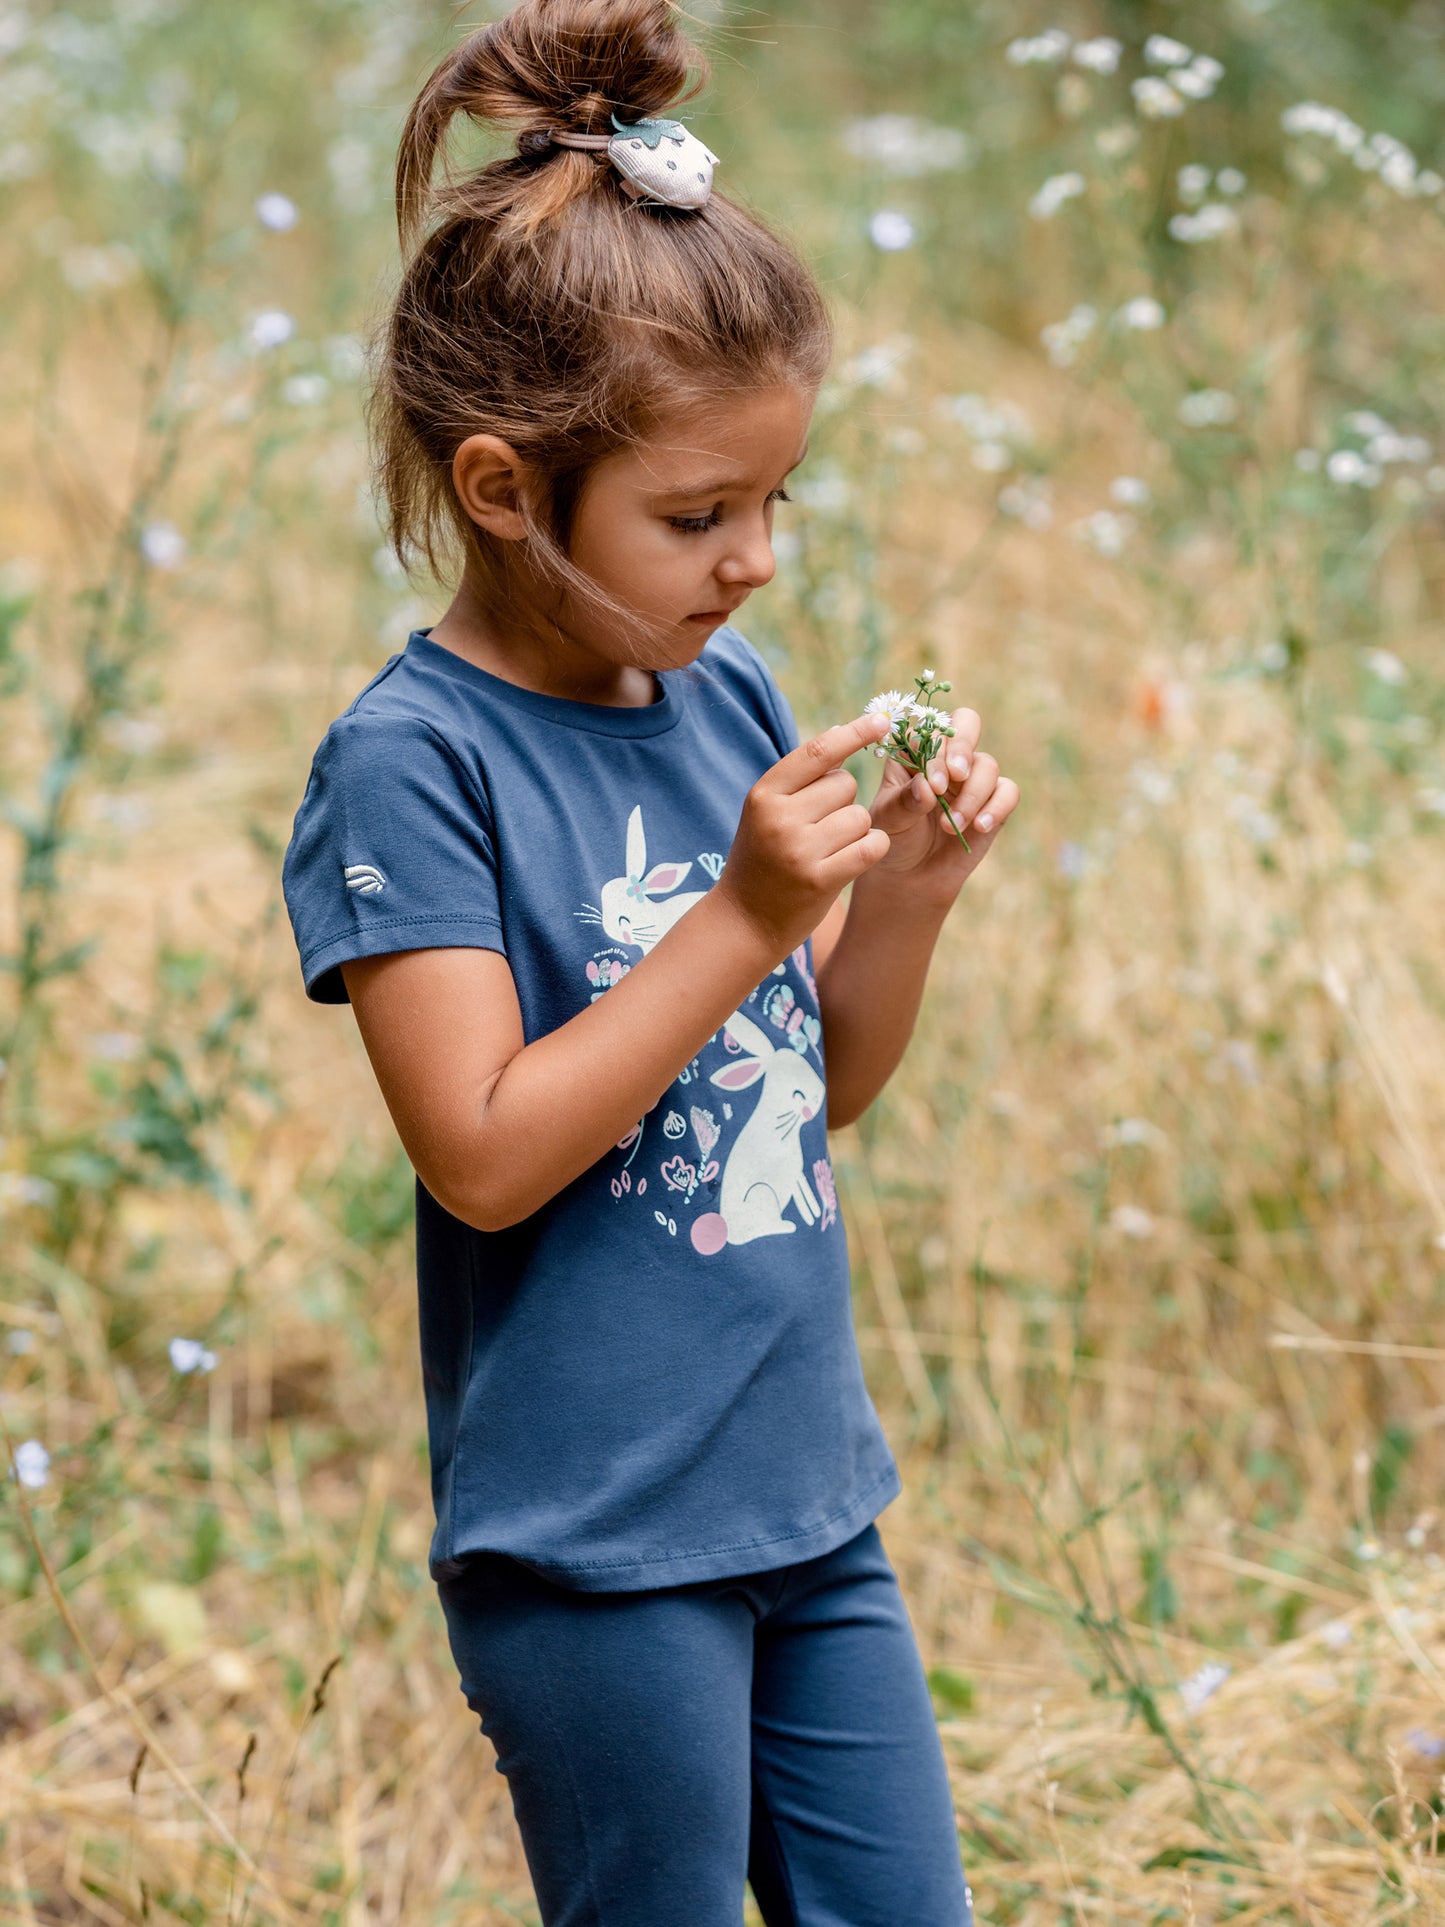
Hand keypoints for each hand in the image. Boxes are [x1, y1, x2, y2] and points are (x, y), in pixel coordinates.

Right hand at [717, 711, 892, 954]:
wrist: (743, 922)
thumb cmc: (762, 860)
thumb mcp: (765, 814)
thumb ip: (798, 781)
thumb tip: (844, 733)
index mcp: (764, 795)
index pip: (818, 752)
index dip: (855, 733)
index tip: (883, 720)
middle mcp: (779, 818)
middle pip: (846, 785)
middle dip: (845, 803)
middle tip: (820, 829)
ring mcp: (798, 850)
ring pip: (861, 817)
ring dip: (856, 831)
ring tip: (828, 851)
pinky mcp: (819, 881)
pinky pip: (871, 846)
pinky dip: (872, 849)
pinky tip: (854, 859)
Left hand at [866, 706, 1018, 903]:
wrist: (912, 876)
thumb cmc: (895, 840)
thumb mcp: (889, 821)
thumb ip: (904, 802)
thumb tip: (927, 786)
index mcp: (914, 752)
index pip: (931, 733)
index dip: (936, 754)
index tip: (933, 786)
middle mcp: (946, 757)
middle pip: (967, 724)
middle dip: (963, 748)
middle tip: (957, 776)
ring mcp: (972, 778)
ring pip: (987, 764)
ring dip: (972, 795)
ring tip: (951, 825)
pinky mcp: (993, 801)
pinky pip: (1008, 791)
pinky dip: (997, 806)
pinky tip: (980, 826)